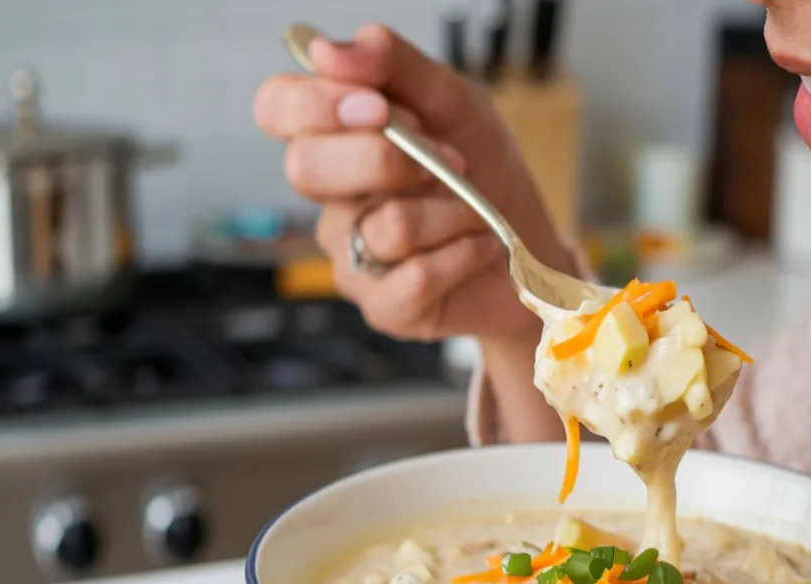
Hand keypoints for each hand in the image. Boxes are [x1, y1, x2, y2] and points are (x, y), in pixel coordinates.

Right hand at [253, 24, 571, 341]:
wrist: (533, 247)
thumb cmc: (486, 171)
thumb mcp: (456, 102)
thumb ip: (396, 67)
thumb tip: (328, 49)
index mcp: (336, 138)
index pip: (276, 109)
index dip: (315, 105)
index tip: (378, 107)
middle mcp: (332, 199)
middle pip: (308, 168)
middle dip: (390, 159)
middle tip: (453, 162)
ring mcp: (352, 256)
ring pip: (384, 225)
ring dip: (454, 212)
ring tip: (479, 213)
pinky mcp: (384, 307)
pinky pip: (412, 277)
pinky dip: (464, 255)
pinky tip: (482, 248)